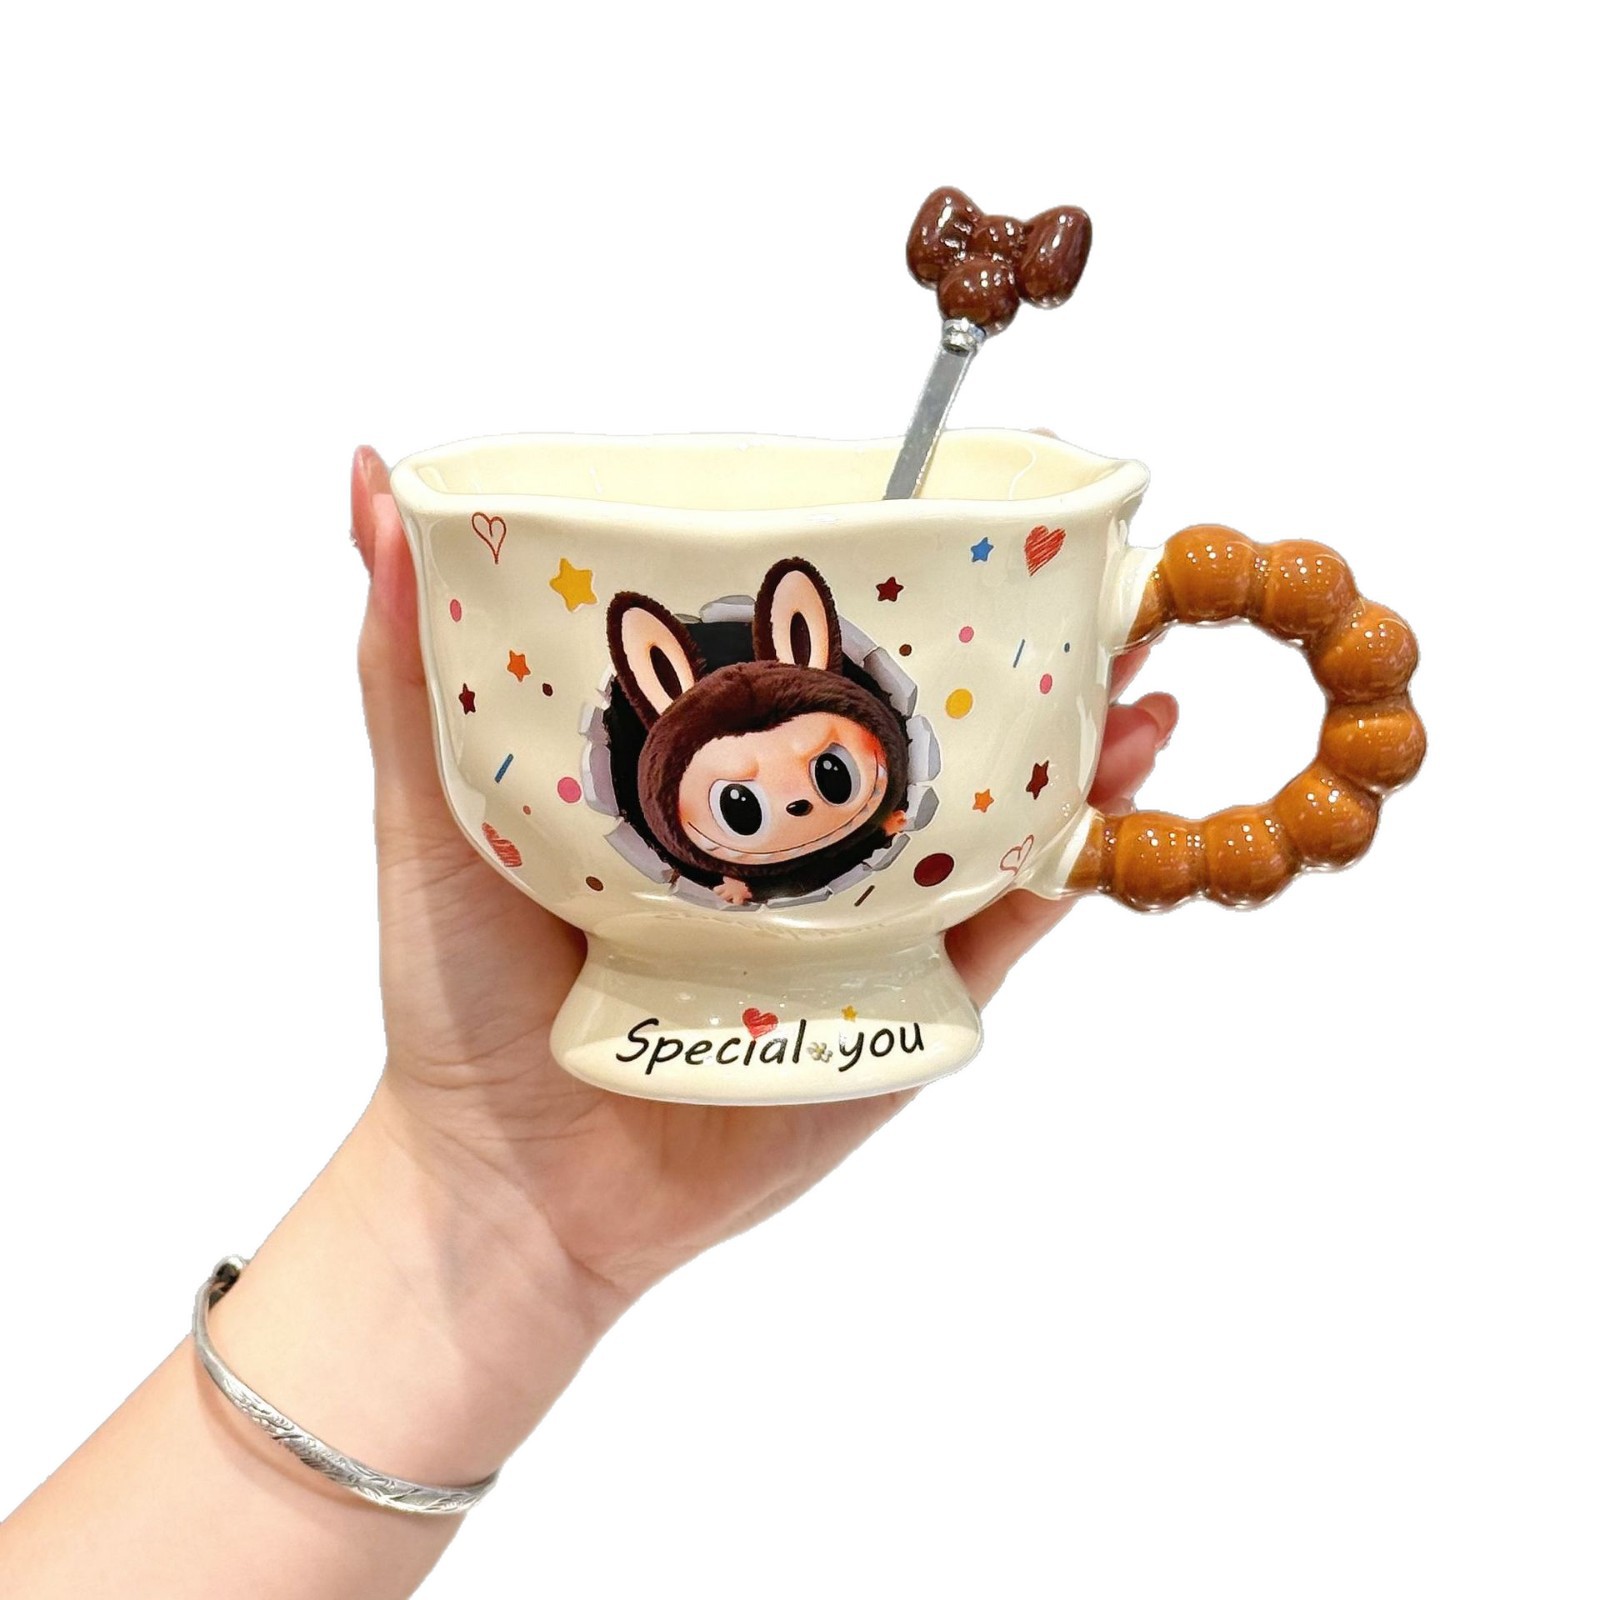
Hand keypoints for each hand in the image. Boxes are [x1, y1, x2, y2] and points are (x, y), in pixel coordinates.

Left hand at [350, 446, 1175, 1316]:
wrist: (509, 1188)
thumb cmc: (459, 994)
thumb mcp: (428, 809)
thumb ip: (409, 661)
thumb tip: (370, 473)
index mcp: (707, 774)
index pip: (807, 656)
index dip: (880, 579)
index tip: (935, 501)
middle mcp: (798, 836)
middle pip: (923, 722)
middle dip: (1013, 643)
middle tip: (1083, 561)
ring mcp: (861, 920)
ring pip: (991, 813)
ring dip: (1075, 734)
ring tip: (1138, 656)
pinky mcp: (902, 1009)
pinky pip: (1006, 926)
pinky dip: (1072, 859)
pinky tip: (1120, 783)